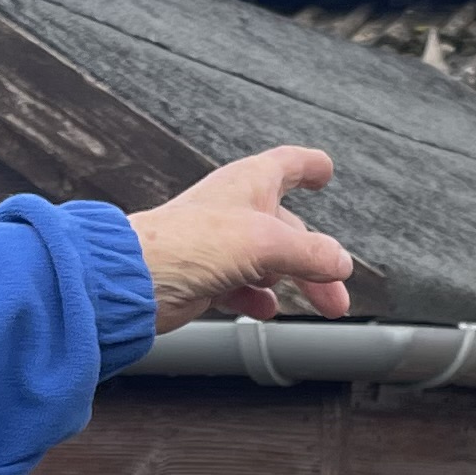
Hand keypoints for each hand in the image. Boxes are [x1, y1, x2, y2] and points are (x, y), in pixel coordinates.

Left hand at [131, 147, 353, 330]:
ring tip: (317, 307)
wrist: (135, 279)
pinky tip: (266, 310)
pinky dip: (257, 298)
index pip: (287, 164)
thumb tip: (339, 262)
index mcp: (248, 184)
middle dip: (318, 261)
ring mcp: (217, 244)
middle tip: (337, 295)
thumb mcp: (265, 244)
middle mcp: (233, 210)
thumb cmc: (188, 244)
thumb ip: (310, 253)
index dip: (309, 166)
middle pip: (289, 230)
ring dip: (294, 283)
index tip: (325, 171)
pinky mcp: (202, 275)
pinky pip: (241, 285)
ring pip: (269, 262)